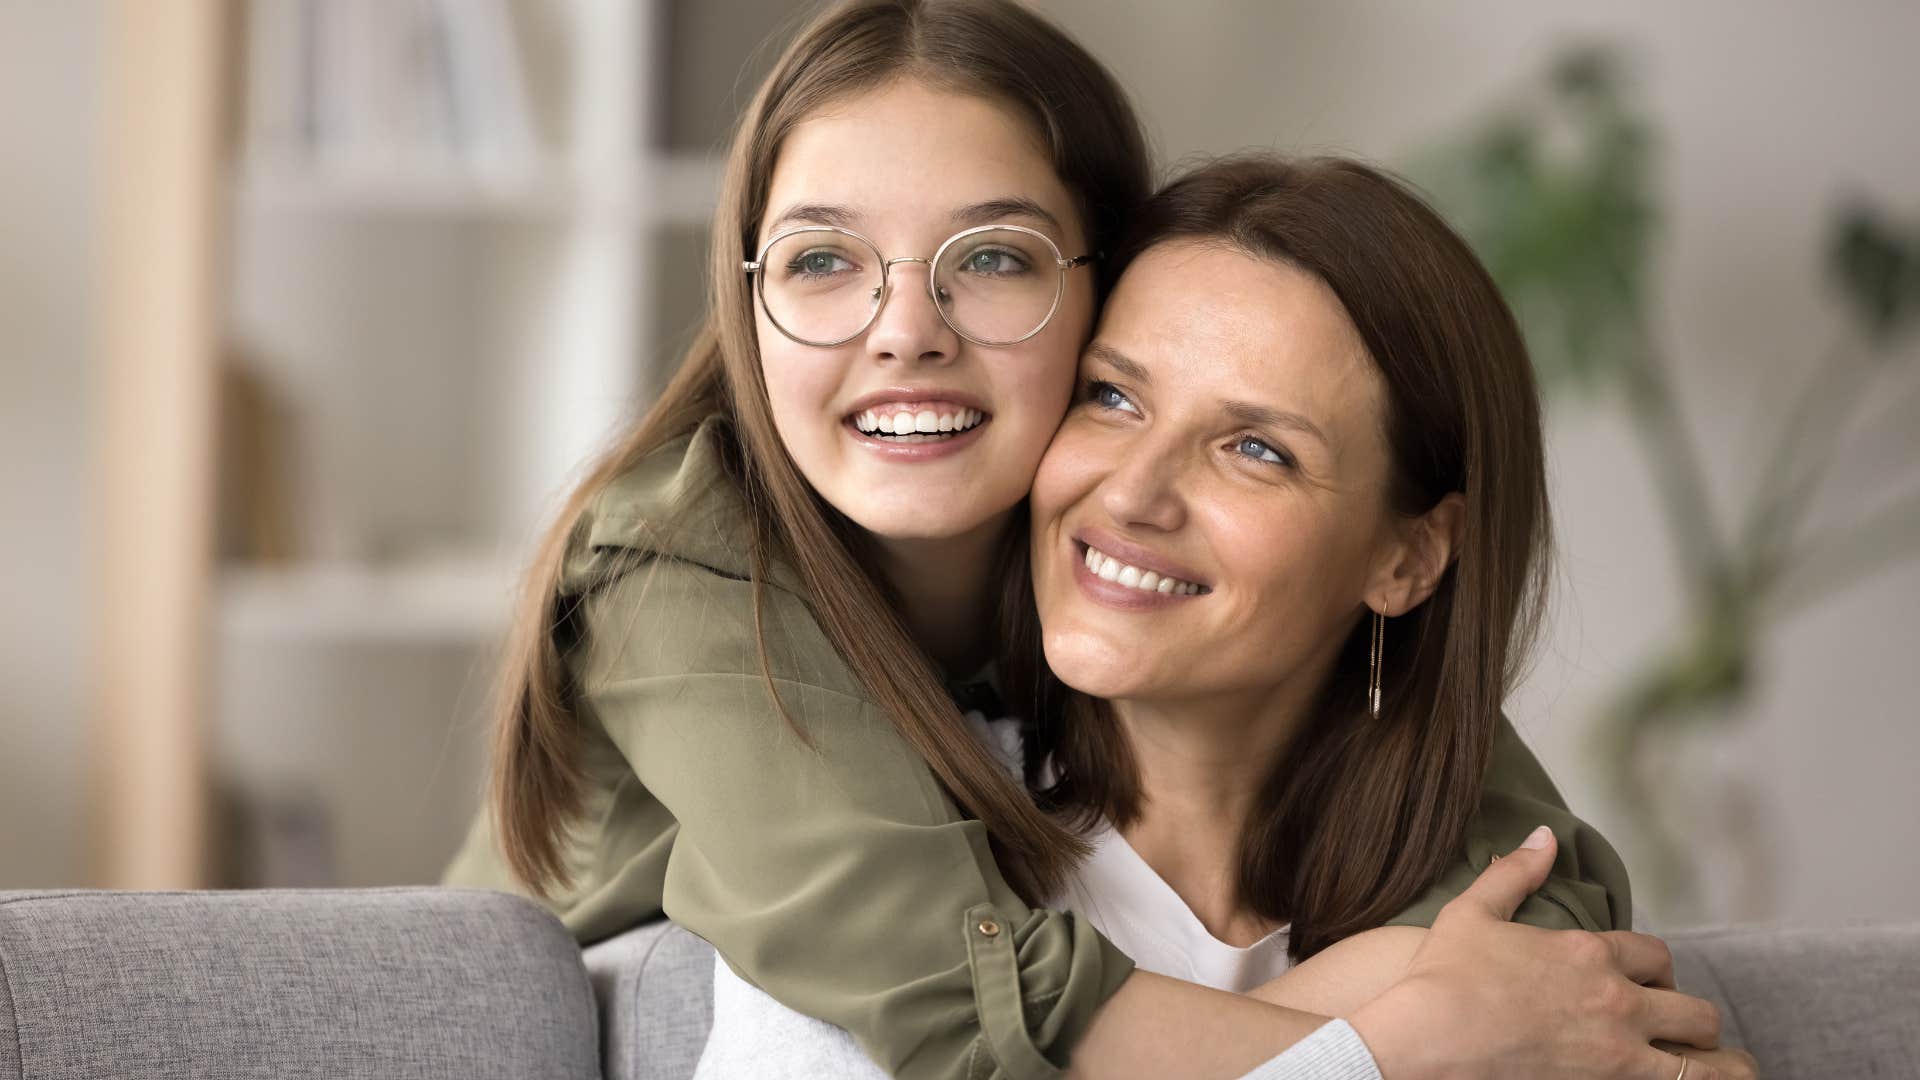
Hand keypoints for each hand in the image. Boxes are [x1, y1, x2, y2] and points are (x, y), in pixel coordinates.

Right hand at [1350, 826, 1750, 1079]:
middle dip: (1693, 1020)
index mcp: (1587, 953)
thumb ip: (1515, 873)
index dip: (1658, 971)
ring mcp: (1619, 1053)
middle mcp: (1616, 1002)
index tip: (1648, 984)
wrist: (1424, 1042)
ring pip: (1706, 1064)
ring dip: (1722, 1066)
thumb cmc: (1440, 978)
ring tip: (1732, 1070)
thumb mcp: (1472, 913)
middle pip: (1693, 1011)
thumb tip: (1544, 835)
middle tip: (1682, 1031)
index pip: (1655, 958)